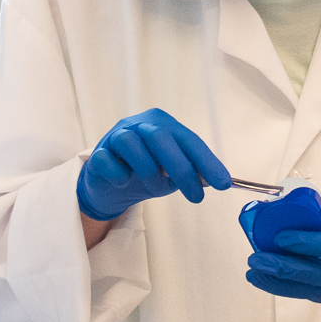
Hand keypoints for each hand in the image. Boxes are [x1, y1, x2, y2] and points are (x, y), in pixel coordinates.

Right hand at [77, 108, 230, 221]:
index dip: (207, 161)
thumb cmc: (146, 175)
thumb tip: (218, 180)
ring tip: (156, 190)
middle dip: (182, 169)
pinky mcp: (96, 154)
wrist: (110, 187)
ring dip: (149, 171)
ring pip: (131, 143)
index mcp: (162, 125)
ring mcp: (114, 136)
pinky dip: (118, 172)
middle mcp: (138, 125)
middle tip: (196, 197)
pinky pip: (105, 159)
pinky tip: (124, 182)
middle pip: (160, 137)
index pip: (188, 139)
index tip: (224, 184)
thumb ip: (192, 173)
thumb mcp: (173, 174)